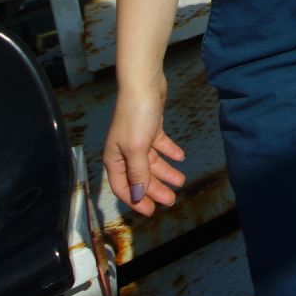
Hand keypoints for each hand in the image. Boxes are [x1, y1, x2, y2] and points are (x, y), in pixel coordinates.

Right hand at [106, 72, 186, 216]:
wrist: (144, 83)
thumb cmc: (136, 115)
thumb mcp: (137, 149)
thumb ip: (138, 173)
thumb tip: (139, 196)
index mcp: (115, 158)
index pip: (123, 186)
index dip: (136, 200)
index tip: (151, 211)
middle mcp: (124, 150)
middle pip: (140, 176)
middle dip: (155, 189)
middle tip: (172, 200)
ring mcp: (138, 138)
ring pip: (152, 162)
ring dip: (165, 172)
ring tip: (181, 181)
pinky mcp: (151, 127)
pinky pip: (160, 145)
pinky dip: (169, 152)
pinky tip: (180, 157)